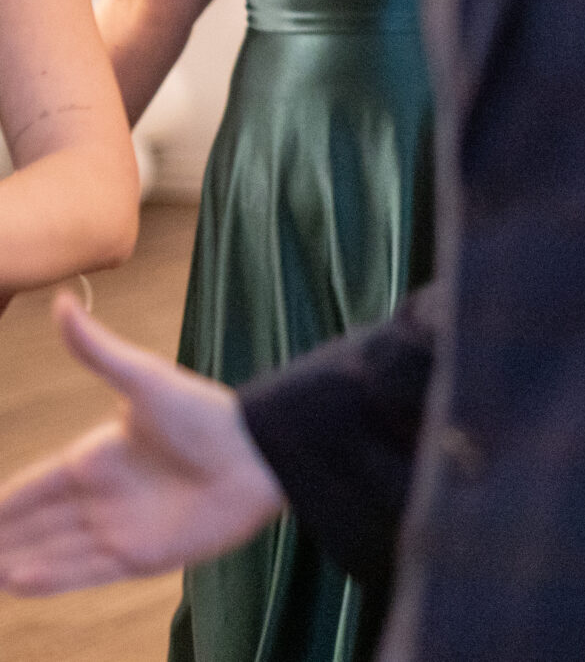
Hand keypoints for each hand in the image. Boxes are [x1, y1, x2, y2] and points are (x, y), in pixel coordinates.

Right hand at [0, 293, 284, 594]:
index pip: (32, 486)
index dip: (1, 503)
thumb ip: (97, 350)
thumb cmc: (206, 414)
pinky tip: (14, 582)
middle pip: (35, 524)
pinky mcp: (142, 556)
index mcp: (97, 457)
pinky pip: (85, 572)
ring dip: (15, 561)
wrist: (260, 455)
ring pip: (53, 551)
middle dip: (0, 538)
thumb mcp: (145, 379)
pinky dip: (50, 578)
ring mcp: (121, 528)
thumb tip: (63, 300)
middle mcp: (103, 496)